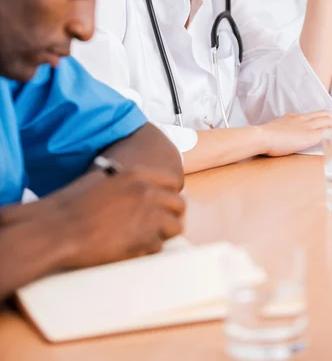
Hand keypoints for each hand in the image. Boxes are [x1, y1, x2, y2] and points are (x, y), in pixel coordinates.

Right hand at [47, 168, 184, 268]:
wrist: (60, 229)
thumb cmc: (72, 205)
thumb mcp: (100, 179)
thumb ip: (124, 182)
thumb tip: (133, 187)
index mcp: (137, 175)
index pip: (172, 181)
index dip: (169, 194)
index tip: (164, 203)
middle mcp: (147, 192)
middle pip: (179, 204)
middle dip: (171, 215)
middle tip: (159, 224)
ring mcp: (149, 216)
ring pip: (176, 227)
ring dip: (164, 234)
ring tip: (147, 238)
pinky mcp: (145, 240)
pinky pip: (159, 247)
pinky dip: (149, 250)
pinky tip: (132, 248)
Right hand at [258, 111, 331, 156]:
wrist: (261, 136)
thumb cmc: (262, 138)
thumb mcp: (272, 132)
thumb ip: (279, 133)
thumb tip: (278, 139)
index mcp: (291, 117)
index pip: (310, 115)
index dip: (320, 120)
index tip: (324, 126)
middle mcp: (301, 118)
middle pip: (324, 114)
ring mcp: (307, 126)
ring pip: (329, 120)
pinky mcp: (311, 135)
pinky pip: (329, 134)